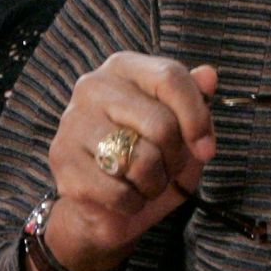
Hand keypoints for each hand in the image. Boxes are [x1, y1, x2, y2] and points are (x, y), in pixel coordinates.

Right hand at [41, 54, 217, 270]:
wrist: (108, 203)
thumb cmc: (153, 154)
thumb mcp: (185, 128)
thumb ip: (198, 100)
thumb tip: (209, 75)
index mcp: (125, 67)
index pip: (170, 78)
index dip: (197, 118)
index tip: (206, 149)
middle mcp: (93, 86)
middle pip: (161, 124)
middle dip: (176, 158)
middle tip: (168, 168)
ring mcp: (72, 121)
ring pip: (141, 160)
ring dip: (156, 183)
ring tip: (147, 181)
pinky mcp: (61, 160)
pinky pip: (118, 191)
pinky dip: (134, 203)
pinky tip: (126, 196)